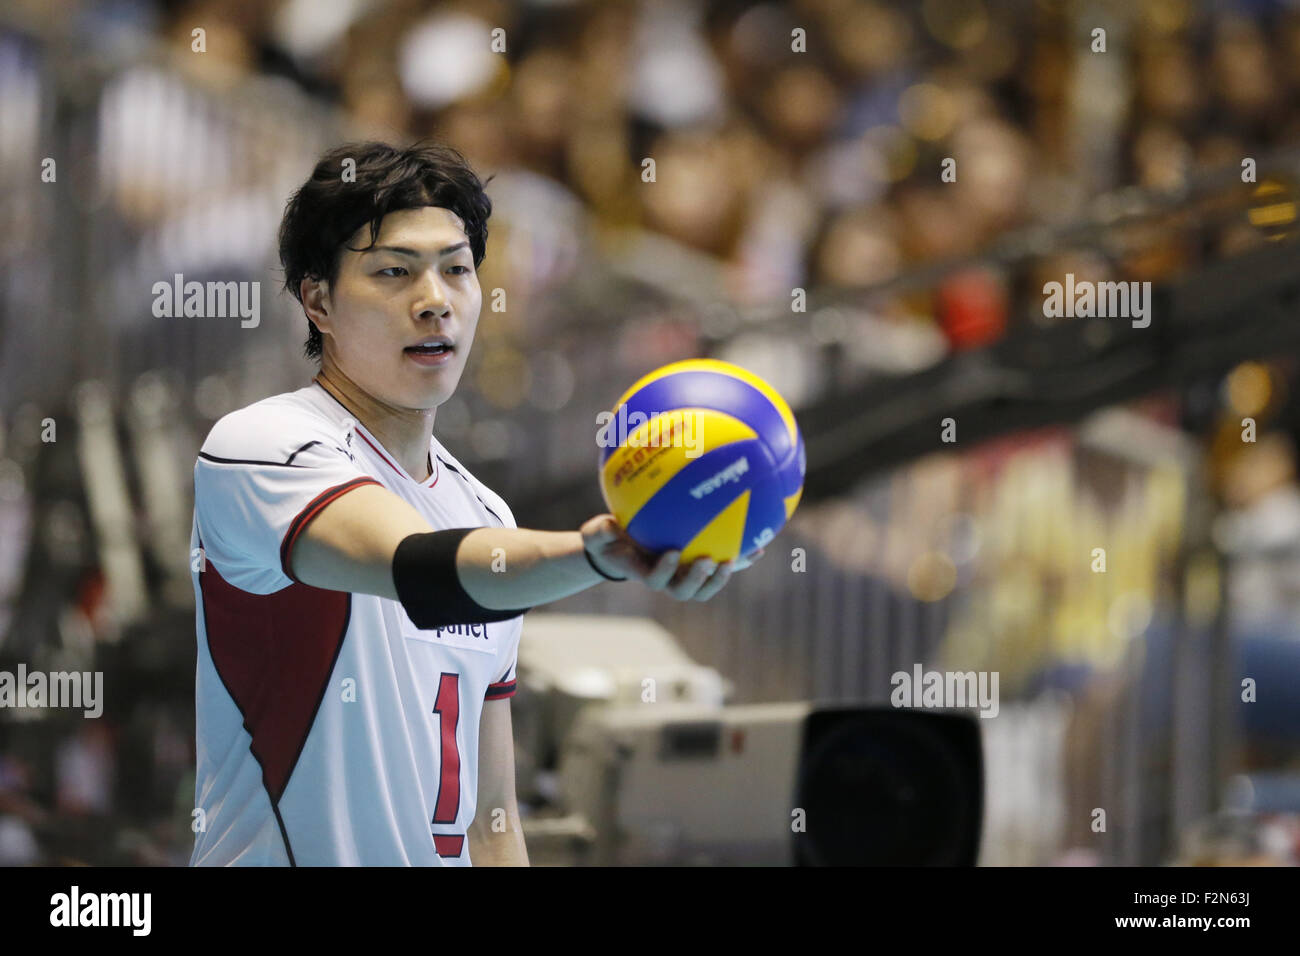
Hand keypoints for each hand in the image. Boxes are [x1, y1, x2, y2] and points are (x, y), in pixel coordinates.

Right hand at [579, 514, 763, 600]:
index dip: (664, 570)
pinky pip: (723, 565)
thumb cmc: (609, 538)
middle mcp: (668, 578)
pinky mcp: (702, 565)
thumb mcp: (596, 533)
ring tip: (735, 559)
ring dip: (721, 577)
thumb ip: (598, 531)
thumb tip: (608, 525)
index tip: (671, 552)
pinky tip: (760, 546)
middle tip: (708, 560)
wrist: (624, 544)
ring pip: (706, 586)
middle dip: (698, 579)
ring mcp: (686, 575)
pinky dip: (742, 559)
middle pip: (685, 591)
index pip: (655, 578)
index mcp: (645, 572)